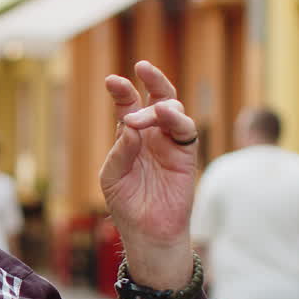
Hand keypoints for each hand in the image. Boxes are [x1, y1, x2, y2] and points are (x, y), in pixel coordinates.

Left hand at [99, 61, 197, 289]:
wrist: (146, 231)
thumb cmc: (126, 203)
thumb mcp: (112, 176)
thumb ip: (120, 151)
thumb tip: (131, 126)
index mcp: (131, 137)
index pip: (128, 106)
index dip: (123, 91)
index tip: (112, 81)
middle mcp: (152, 136)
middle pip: (157, 98)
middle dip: (152, 81)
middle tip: (141, 68)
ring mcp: (170, 144)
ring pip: (173, 110)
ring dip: (159, 106)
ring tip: (147, 113)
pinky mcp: (186, 156)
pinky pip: (186, 131)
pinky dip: (176, 120)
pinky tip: (163, 115)